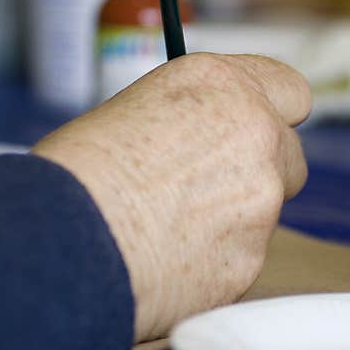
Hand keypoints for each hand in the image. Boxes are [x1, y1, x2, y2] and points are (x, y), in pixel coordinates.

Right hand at [32, 53, 310, 340]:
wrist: (58, 242)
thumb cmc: (72, 173)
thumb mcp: (134, 111)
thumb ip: (191, 122)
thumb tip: (205, 142)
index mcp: (221, 85)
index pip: (290, 91)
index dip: (272, 114)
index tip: (259, 130)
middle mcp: (255, 136)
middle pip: (290, 156)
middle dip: (260, 171)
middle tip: (209, 189)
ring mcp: (261, 202)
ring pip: (265, 212)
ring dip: (233, 219)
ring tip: (166, 232)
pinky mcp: (249, 263)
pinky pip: (241, 260)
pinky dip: (214, 263)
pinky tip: (165, 264)